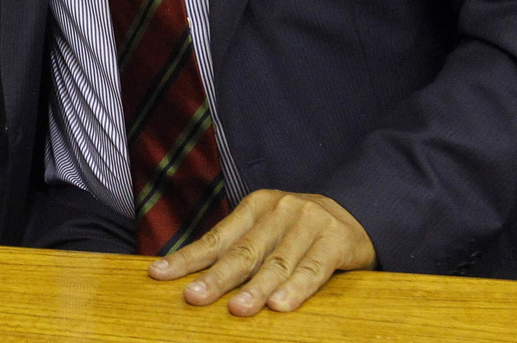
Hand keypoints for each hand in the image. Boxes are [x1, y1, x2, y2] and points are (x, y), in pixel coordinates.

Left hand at [148, 189, 375, 315]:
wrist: (357, 214)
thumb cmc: (300, 231)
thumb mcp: (267, 230)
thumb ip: (238, 247)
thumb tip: (191, 276)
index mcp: (256, 206)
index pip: (216, 237)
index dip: (188, 258)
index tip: (159, 274)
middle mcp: (280, 210)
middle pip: (243, 251)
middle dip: (215, 277)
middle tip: (193, 297)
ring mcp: (309, 223)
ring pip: (277, 263)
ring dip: (255, 289)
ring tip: (236, 309)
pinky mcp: (336, 241)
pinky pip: (313, 269)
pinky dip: (296, 289)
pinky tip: (280, 305)